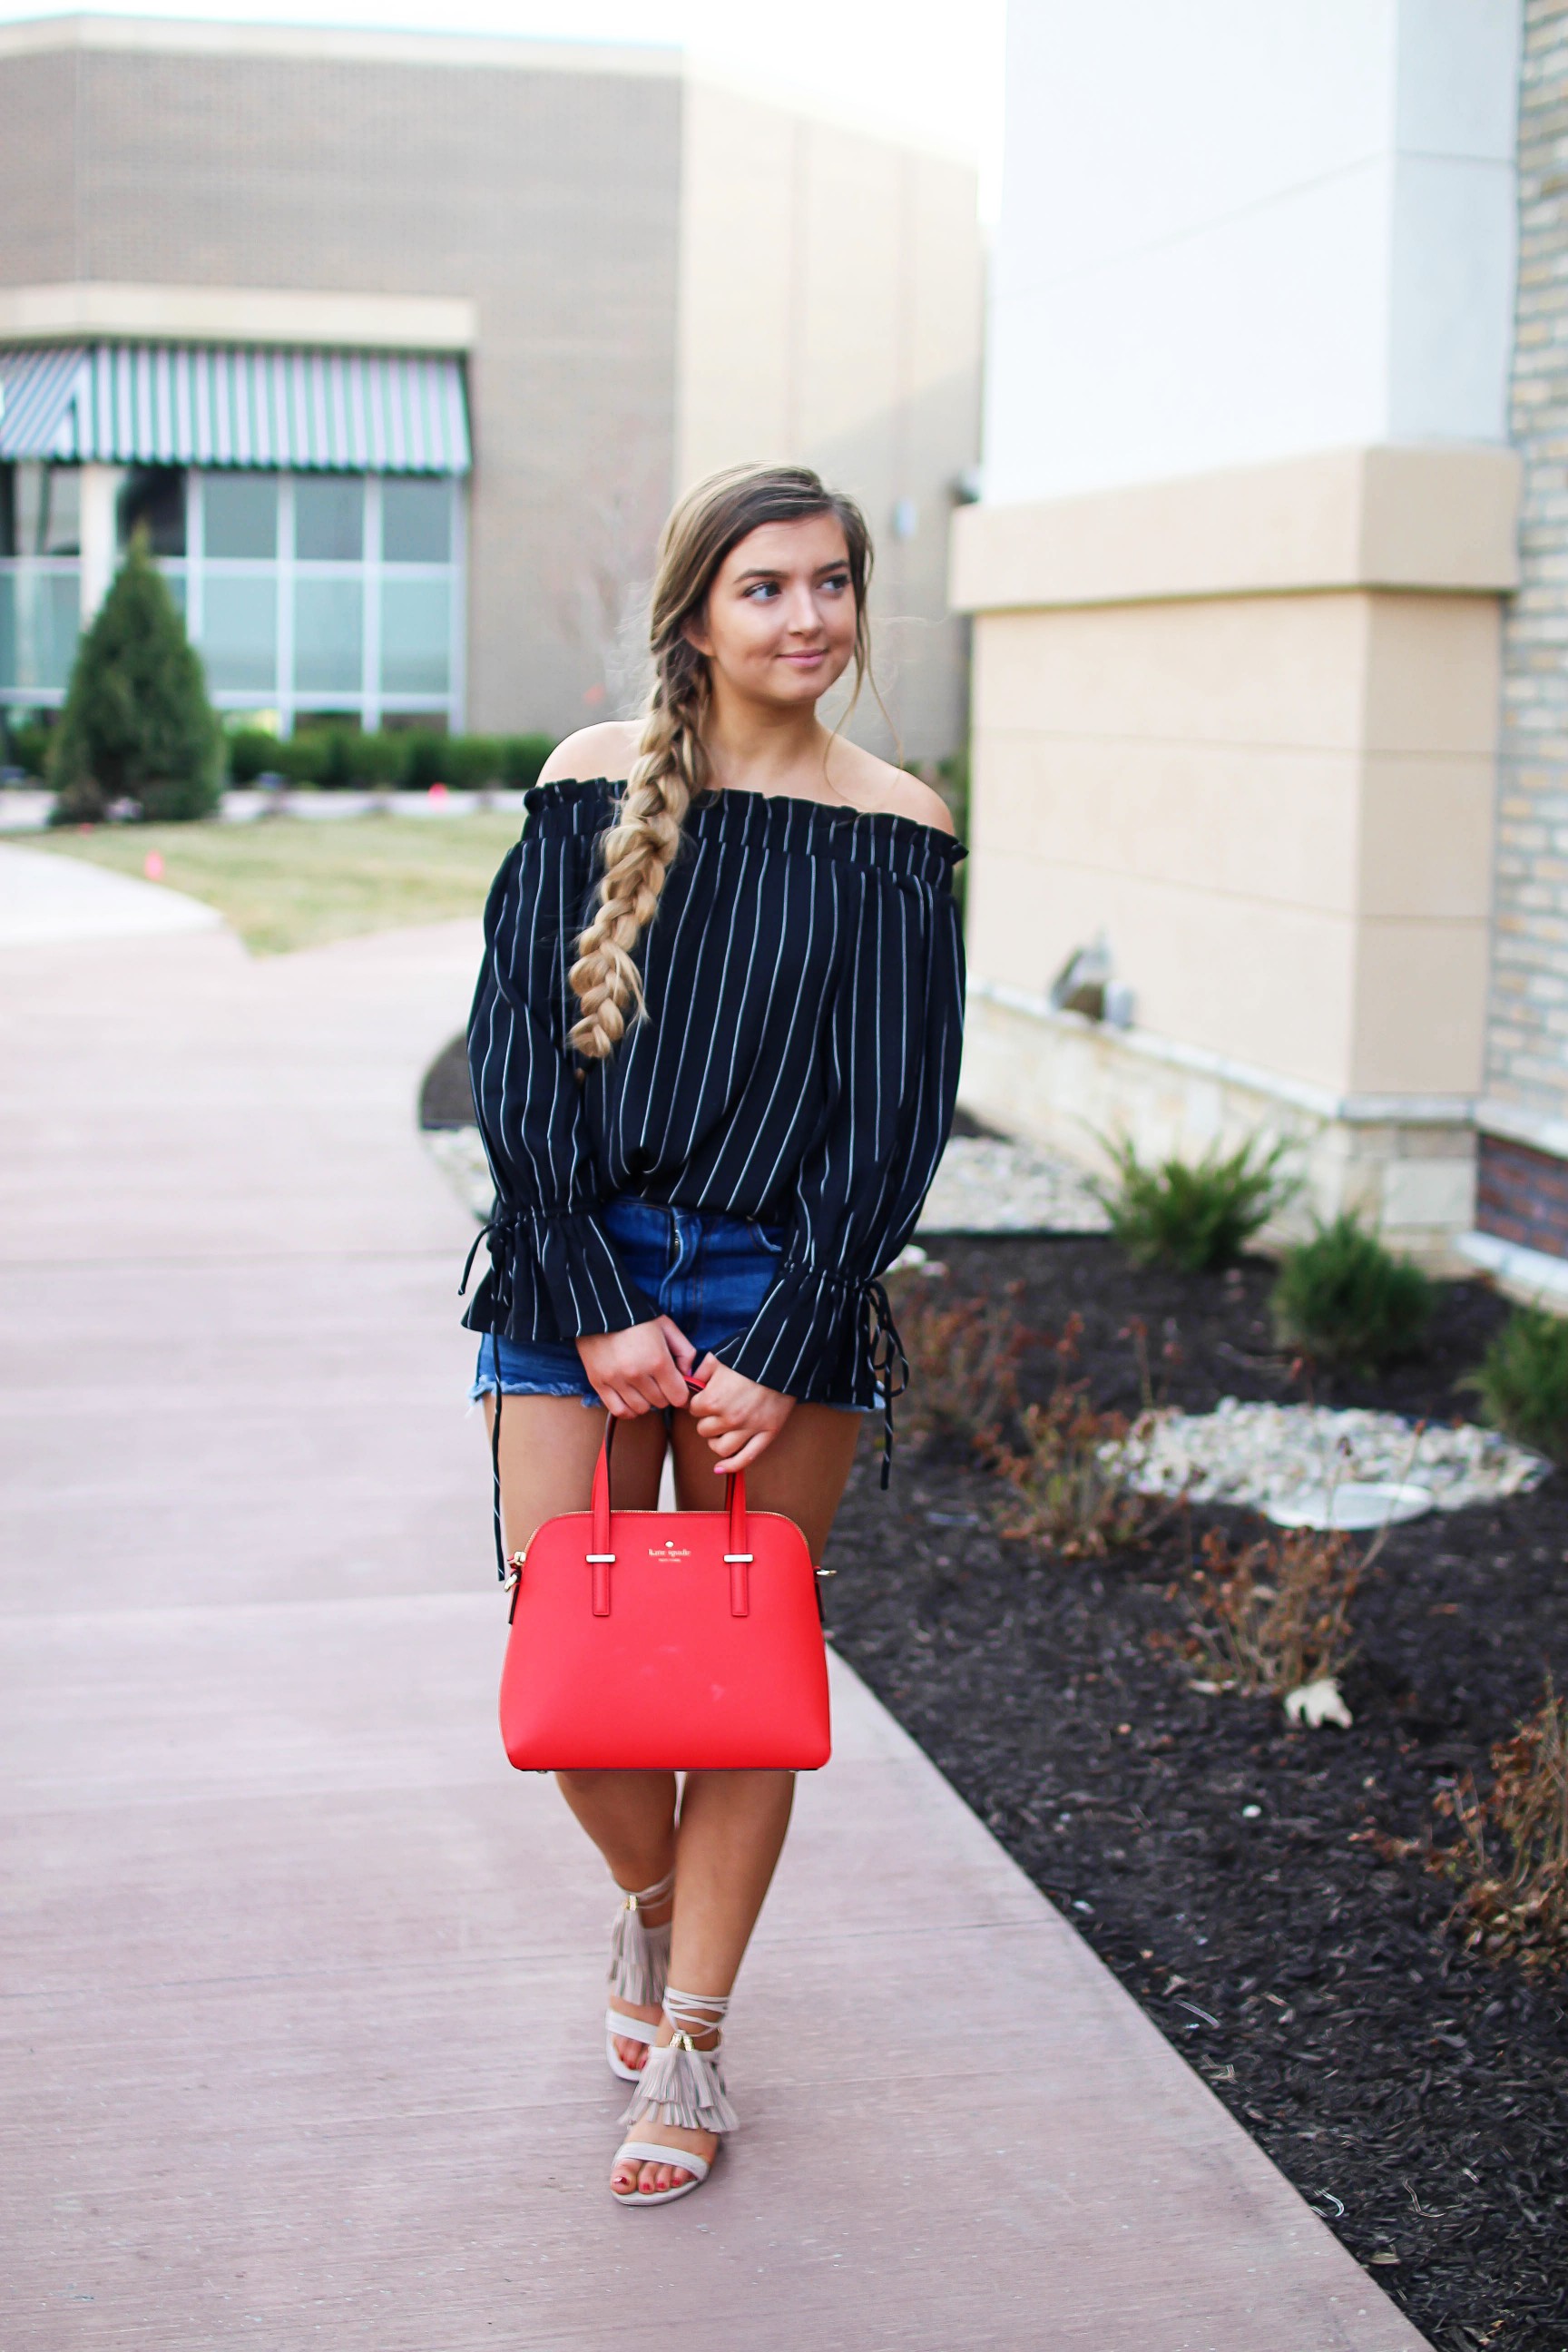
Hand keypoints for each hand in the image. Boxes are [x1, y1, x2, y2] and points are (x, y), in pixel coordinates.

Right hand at [577, 1316, 694, 1416]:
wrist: (600, 1308)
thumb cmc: (637, 1316)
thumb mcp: (667, 1326)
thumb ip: (684, 1351)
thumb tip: (687, 1374)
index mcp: (657, 1360)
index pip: (678, 1396)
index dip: (681, 1392)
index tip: (676, 1385)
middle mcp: (637, 1374)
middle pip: (660, 1403)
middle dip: (664, 1394)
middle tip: (659, 1382)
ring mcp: (616, 1380)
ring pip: (641, 1409)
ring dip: (646, 1402)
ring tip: (644, 1388)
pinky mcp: (598, 1383)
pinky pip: (618, 1410)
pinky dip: (628, 1409)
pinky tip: (631, 1398)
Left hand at [688, 1354, 793, 1473]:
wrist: (784, 1358)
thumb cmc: (751, 1356)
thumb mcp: (720, 1357)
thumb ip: (701, 1371)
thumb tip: (691, 1382)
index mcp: (714, 1399)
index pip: (693, 1410)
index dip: (699, 1403)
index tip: (705, 1398)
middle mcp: (729, 1418)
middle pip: (704, 1429)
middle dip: (707, 1420)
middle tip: (715, 1411)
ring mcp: (749, 1428)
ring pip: (721, 1448)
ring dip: (716, 1441)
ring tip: (720, 1433)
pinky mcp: (768, 1433)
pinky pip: (747, 1457)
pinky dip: (732, 1466)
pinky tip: (720, 1468)